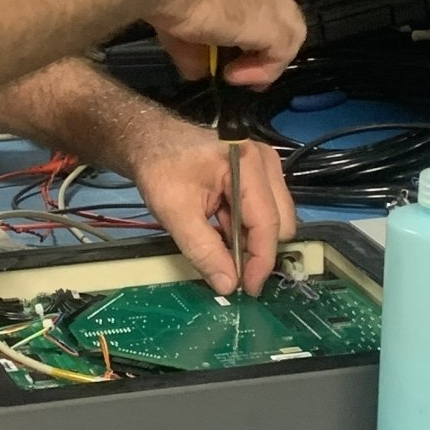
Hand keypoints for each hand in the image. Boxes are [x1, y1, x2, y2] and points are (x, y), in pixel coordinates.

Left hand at [125, 119, 296, 296]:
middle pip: (279, 222)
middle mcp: (265, 162)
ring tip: (217, 245)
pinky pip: (262, 213)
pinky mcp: (258, 176)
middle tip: (227, 266)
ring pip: (273, 220)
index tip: (247, 288)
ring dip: (248, 240)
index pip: (267, 222)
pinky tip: (221, 232)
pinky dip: (244, 229)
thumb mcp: (174, 211)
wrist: (150, 142)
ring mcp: (264, 168)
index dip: (260, 261)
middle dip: (256, 250)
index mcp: (247, 163)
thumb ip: (203, 249)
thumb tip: (227, 285)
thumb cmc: (160, 167)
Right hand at [133, 0, 306, 86]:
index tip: (229, 43)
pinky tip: (234, 76)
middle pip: (276, 7)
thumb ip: (191, 43)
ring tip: (240, 76)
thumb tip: (196, 71)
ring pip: (288, 28)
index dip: (244, 18)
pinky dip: (262, 69)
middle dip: (262, 38)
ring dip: (266, 56)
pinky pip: (281, 52)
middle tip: (241, 65)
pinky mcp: (272, 22)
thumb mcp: (174, 11)